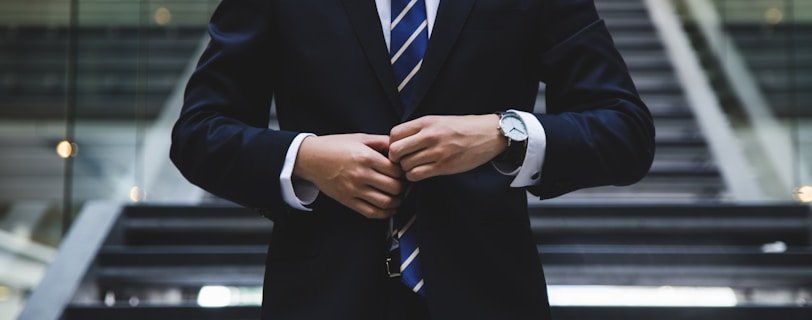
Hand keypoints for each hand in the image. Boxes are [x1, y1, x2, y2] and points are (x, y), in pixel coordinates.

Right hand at [293, 134, 403, 218]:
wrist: (310, 158)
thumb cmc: (335, 146)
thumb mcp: (360, 138)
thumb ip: (381, 141)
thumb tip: (399, 147)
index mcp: (366, 157)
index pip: (396, 170)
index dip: (404, 172)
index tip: (403, 172)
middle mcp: (361, 174)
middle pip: (394, 187)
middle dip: (402, 187)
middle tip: (402, 184)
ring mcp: (354, 189)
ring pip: (385, 202)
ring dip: (396, 201)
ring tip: (397, 196)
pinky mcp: (347, 200)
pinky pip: (371, 212)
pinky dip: (385, 213)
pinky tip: (388, 208)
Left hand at [389, 115, 506, 181]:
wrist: (488, 134)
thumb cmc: (463, 128)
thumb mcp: (439, 121)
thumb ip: (419, 129)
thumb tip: (398, 141)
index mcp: (426, 122)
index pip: (394, 134)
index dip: (392, 143)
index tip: (399, 148)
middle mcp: (429, 136)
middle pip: (395, 151)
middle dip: (396, 158)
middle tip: (403, 160)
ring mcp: (437, 152)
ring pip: (405, 165)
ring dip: (406, 169)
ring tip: (414, 166)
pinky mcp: (444, 166)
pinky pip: (417, 175)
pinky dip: (414, 176)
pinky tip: (421, 172)